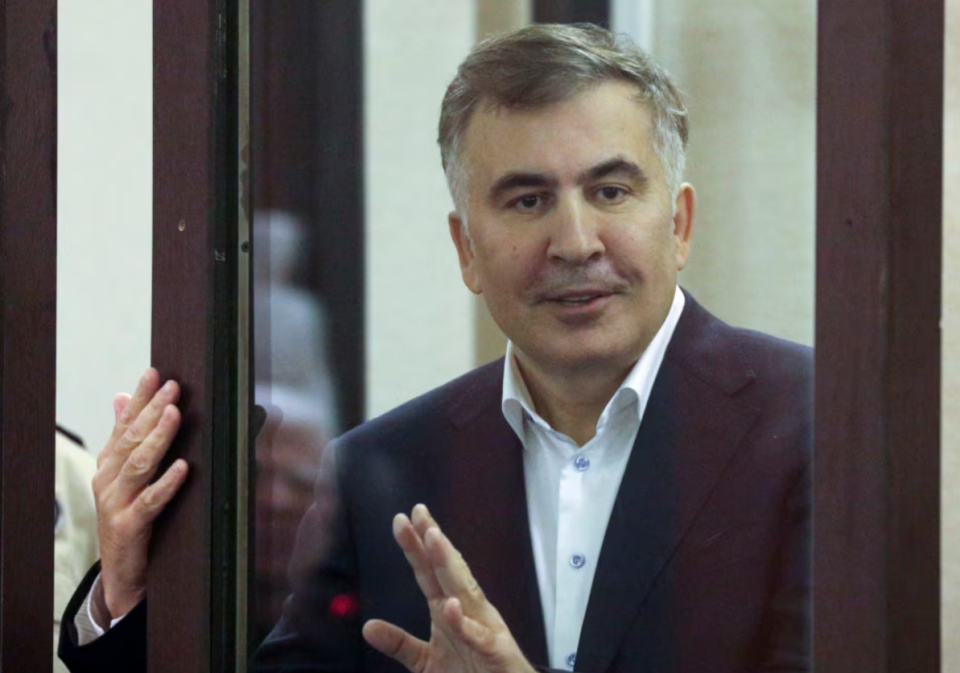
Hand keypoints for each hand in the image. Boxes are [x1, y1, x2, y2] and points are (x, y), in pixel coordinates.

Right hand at [92, 368, 188, 618]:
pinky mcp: (129, 526)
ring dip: (158, 437)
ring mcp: (116, 502)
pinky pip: (150, 501)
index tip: (155, 372)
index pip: (124, 424)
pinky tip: (183, 467)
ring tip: (174, 414)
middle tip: (172, 386)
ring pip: (138, 465)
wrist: (122, 571)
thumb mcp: (127, 476)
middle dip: (152, 410)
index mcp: (109, 464)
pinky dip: (167, 483)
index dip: (139, 398)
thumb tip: (122, 398)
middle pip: (131, 439)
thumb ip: (126, 438)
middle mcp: (109, 479)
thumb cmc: (130, 517)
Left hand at [362, 505, 535, 672]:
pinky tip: (452, 606)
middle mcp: (467, 611)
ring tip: (434, 538)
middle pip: (447, 571)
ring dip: (449, 564)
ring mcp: (484, 628)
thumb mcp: (425, 661)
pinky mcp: (496, 652)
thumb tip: (368, 626)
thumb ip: (400, 643)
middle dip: (433, 542)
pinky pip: (478, 636)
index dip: (416, 546)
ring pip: (465, 591)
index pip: (429, 572)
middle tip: (420, 514)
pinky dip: (465, 622)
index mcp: (449, 609)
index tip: (403, 519)